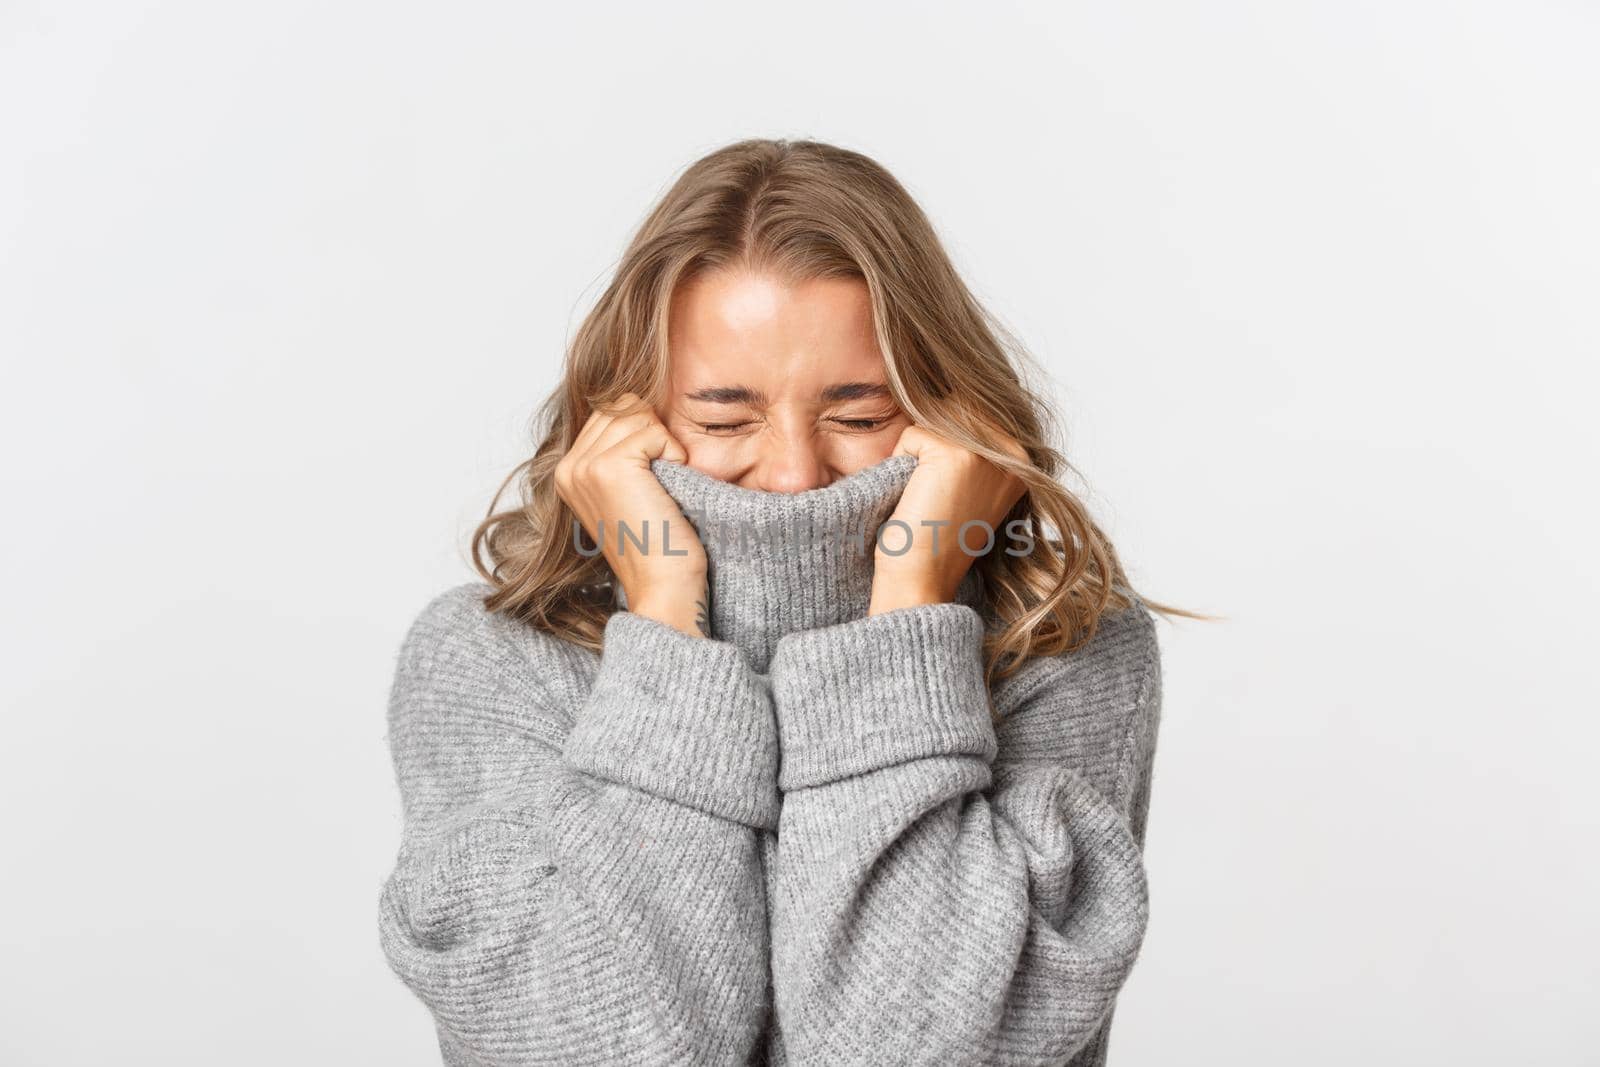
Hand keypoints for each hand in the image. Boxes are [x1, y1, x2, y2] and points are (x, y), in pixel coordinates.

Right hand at [554, 393, 710, 637]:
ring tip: (662, 486)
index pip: (610, 410)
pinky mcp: (608, 467)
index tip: (652, 475)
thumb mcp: (628, 492)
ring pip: (637, 413)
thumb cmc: (658, 543)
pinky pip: (653, 430)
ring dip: (664, 444)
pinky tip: (668, 489)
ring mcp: (585, 466)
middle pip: (622, 405)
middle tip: (660, 482)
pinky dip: (673, 454)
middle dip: (653, 432)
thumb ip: (620, 452)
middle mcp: (568, 466)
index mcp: (567, 471)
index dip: (645, 430)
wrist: (663, 586)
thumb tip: (638, 407)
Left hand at [868, 426, 1029, 616]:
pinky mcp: (957, 455)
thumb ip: (974, 447)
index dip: (944, 444)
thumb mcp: (971, 488)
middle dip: (931, 445)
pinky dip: (901, 462)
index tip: (946, 491)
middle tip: (933, 495)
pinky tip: (916, 497)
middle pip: (955, 410)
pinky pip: (912, 435)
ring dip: (917, 454)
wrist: (922, 578)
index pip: (973, 415)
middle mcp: (1015, 454)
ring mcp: (989, 453)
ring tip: (927, 495)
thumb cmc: (937, 539)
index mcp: (1024, 463)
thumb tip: (949, 399)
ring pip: (933, 421)